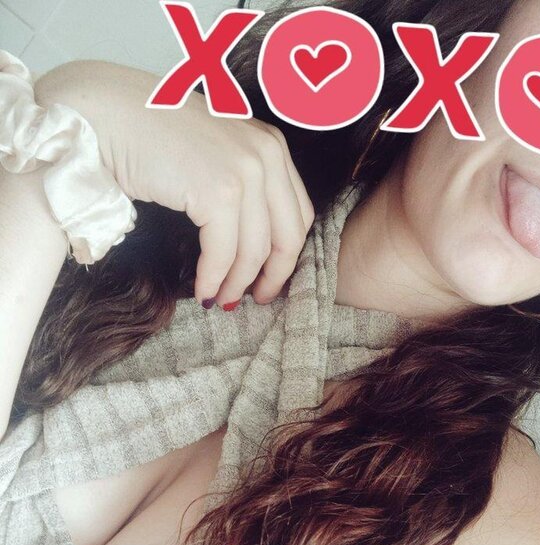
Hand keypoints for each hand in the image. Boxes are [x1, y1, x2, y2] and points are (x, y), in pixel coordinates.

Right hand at [34, 61, 314, 307]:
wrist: (107, 113)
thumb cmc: (152, 135)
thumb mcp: (216, 154)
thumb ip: (241, 186)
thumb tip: (251, 240)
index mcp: (271, 146)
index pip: (298, 214)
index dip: (286, 254)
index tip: (271, 277)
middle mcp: (267, 155)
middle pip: (288, 235)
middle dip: (274, 276)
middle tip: (257, 299)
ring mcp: (245, 171)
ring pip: (256, 249)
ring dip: (237, 284)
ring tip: (221, 300)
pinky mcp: (218, 190)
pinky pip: (223, 252)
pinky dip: (213, 278)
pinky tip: (202, 291)